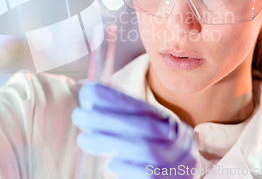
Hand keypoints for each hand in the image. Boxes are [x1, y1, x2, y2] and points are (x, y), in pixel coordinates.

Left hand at [72, 82, 199, 177]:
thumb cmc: (149, 164)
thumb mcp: (139, 139)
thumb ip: (120, 122)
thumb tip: (87, 95)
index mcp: (170, 124)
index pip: (144, 107)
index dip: (117, 98)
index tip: (88, 92)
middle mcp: (181, 140)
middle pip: (146, 125)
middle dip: (108, 118)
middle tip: (79, 116)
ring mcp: (182, 162)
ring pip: (147, 148)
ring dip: (112, 142)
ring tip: (85, 139)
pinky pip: (150, 174)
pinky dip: (127, 168)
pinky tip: (111, 164)